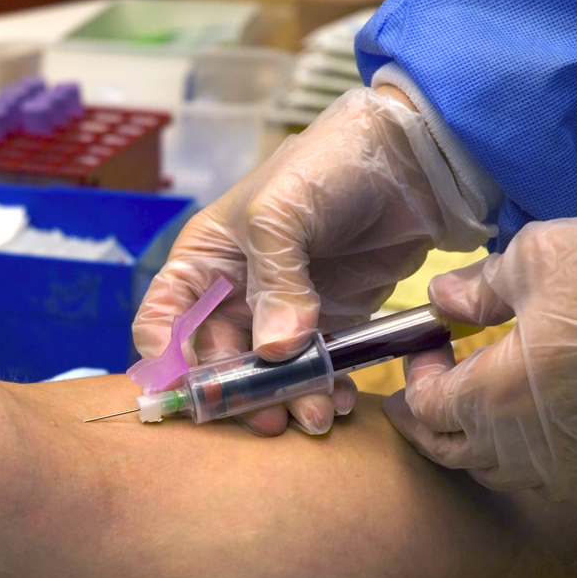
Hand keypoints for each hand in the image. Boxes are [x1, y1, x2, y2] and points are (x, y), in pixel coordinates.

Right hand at [133, 88, 489, 435]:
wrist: (412, 159)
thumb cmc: (328, 164)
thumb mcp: (283, 212)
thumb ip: (274, 282)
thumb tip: (273, 351)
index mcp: (206, 258)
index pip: (164, 318)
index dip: (168, 358)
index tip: (191, 389)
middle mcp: (235, 291)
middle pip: (217, 360)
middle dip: (240, 393)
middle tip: (269, 418)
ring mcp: (282, 311)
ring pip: (267, 375)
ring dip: (286, 400)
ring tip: (315, 416)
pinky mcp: (328, 324)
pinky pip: (315, 370)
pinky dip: (325, 390)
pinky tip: (341, 401)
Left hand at [385, 212, 576, 502]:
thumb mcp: (531, 261)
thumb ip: (476, 289)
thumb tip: (441, 299)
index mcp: (490, 398)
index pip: (426, 407)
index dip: (417, 377)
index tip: (429, 347)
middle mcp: (521, 449)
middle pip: (451, 452)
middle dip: (429, 424)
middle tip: (425, 396)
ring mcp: (568, 470)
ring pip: (499, 474)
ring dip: (476, 446)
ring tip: (475, 413)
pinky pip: (552, 482)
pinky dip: (530, 462)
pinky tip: (534, 435)